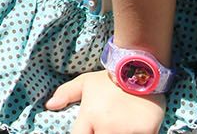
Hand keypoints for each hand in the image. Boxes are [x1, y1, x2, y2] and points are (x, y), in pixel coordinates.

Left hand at [46, 70, 166, 133]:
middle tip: (103, 128)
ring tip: (118, 127)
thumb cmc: (111, 79)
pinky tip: (132, 129)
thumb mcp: (86, 82)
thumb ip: (66, 93)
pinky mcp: (147, 133)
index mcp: (89, 116)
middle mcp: (106, 126)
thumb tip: (49, 105)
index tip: (89, 131)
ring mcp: (127, 131)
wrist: (141, 69)